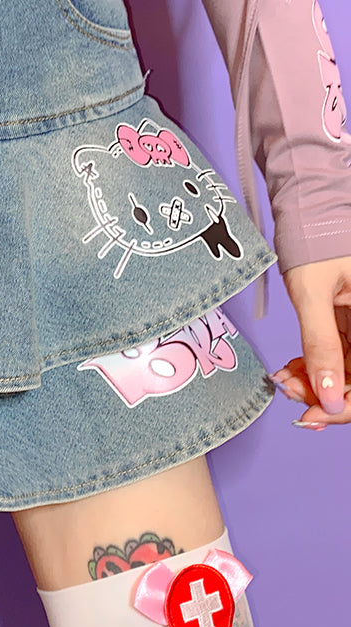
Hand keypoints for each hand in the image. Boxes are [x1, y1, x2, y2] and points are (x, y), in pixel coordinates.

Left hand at [275, 256, 350, 428]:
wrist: (309, 212)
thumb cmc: (314, 241)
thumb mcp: (313, 294)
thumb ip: (321, 345)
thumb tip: (328, 397)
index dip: (347, 405)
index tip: (315, 415)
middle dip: (323, 393)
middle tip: (288, 392)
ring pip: (347, 370)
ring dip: (314, 381)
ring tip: (283, 380)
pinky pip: (339, 355)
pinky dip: (313, 365)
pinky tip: (290, 370)